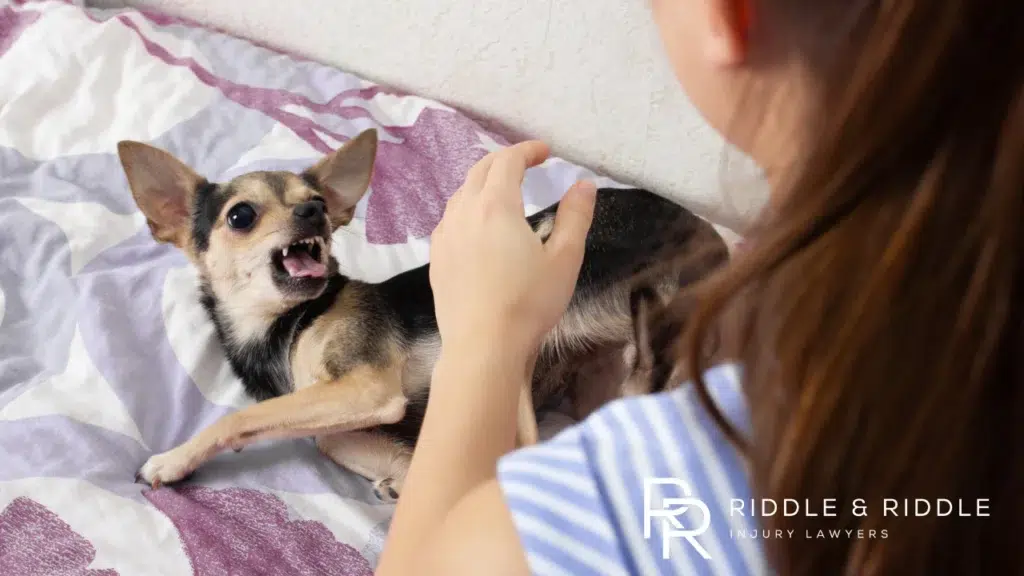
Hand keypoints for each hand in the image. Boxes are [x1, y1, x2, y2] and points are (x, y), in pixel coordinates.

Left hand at [429, 141, 596, 360]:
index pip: (508, 161)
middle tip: (527, 163)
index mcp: (495, 205)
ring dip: (483, 182)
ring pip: (461, 194)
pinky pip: (450, 219)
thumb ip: (575, 217)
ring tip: (503, 190)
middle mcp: (463, 213)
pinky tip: (477, 225)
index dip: (527, 151)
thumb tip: (583, 185)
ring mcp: (445, 236)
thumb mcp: (564, 259)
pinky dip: (467, 208)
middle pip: (480, 171)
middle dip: (505, 160)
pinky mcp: (436, 259)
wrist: (482, 347)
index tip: (545, 151)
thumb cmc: (528, 303)